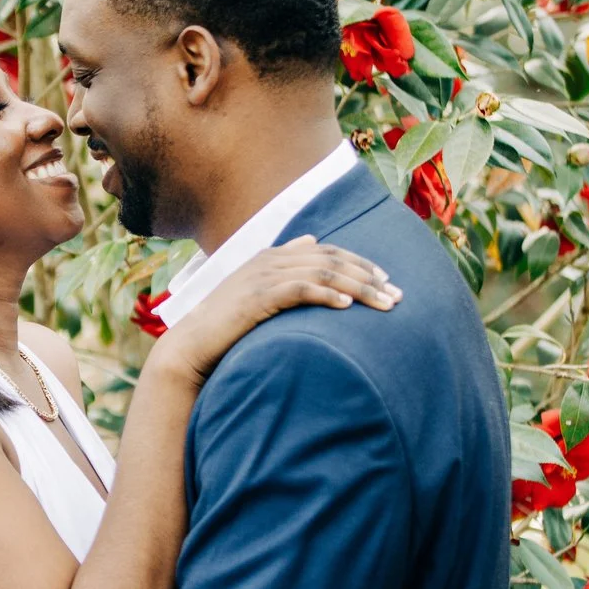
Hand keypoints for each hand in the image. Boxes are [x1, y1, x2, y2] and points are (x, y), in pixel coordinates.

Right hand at [155, 237, 398, 381]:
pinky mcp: (257, 297)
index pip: (327, 251)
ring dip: (359, 287)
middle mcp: (270, 260)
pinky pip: (300, 289)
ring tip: (385, 303)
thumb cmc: (226, 327)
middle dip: (369, 276)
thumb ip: (284, 267)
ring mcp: (263, 276)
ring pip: (323, 272)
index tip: (387, 281)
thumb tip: (311, 242)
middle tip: (397, 295)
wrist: (191, 346)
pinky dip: (327, 294)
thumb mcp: (257, 291)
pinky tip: (348, 305)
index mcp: (272, 256)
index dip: (360, 263)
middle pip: (332, 259)